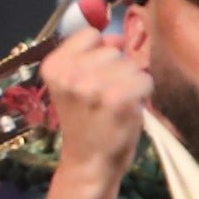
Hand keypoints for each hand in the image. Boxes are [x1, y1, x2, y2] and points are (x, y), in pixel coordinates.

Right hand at [41, 9, 150, 179]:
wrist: (88, 162)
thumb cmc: (84, 122)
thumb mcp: (74, 84)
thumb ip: (91, 56)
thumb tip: (117, 38)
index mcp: (53, 66)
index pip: (90, 35)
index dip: (96, 53)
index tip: (91, 76)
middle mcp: (70, 74)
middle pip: (112, 50)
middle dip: (114, 69)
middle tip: (103, 98)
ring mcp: (93, 85)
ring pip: (130, 64)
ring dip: (129, 82)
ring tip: (115, 105)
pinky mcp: (118, 98)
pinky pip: (145, 79)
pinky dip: (143, 93)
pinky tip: (128, 109)